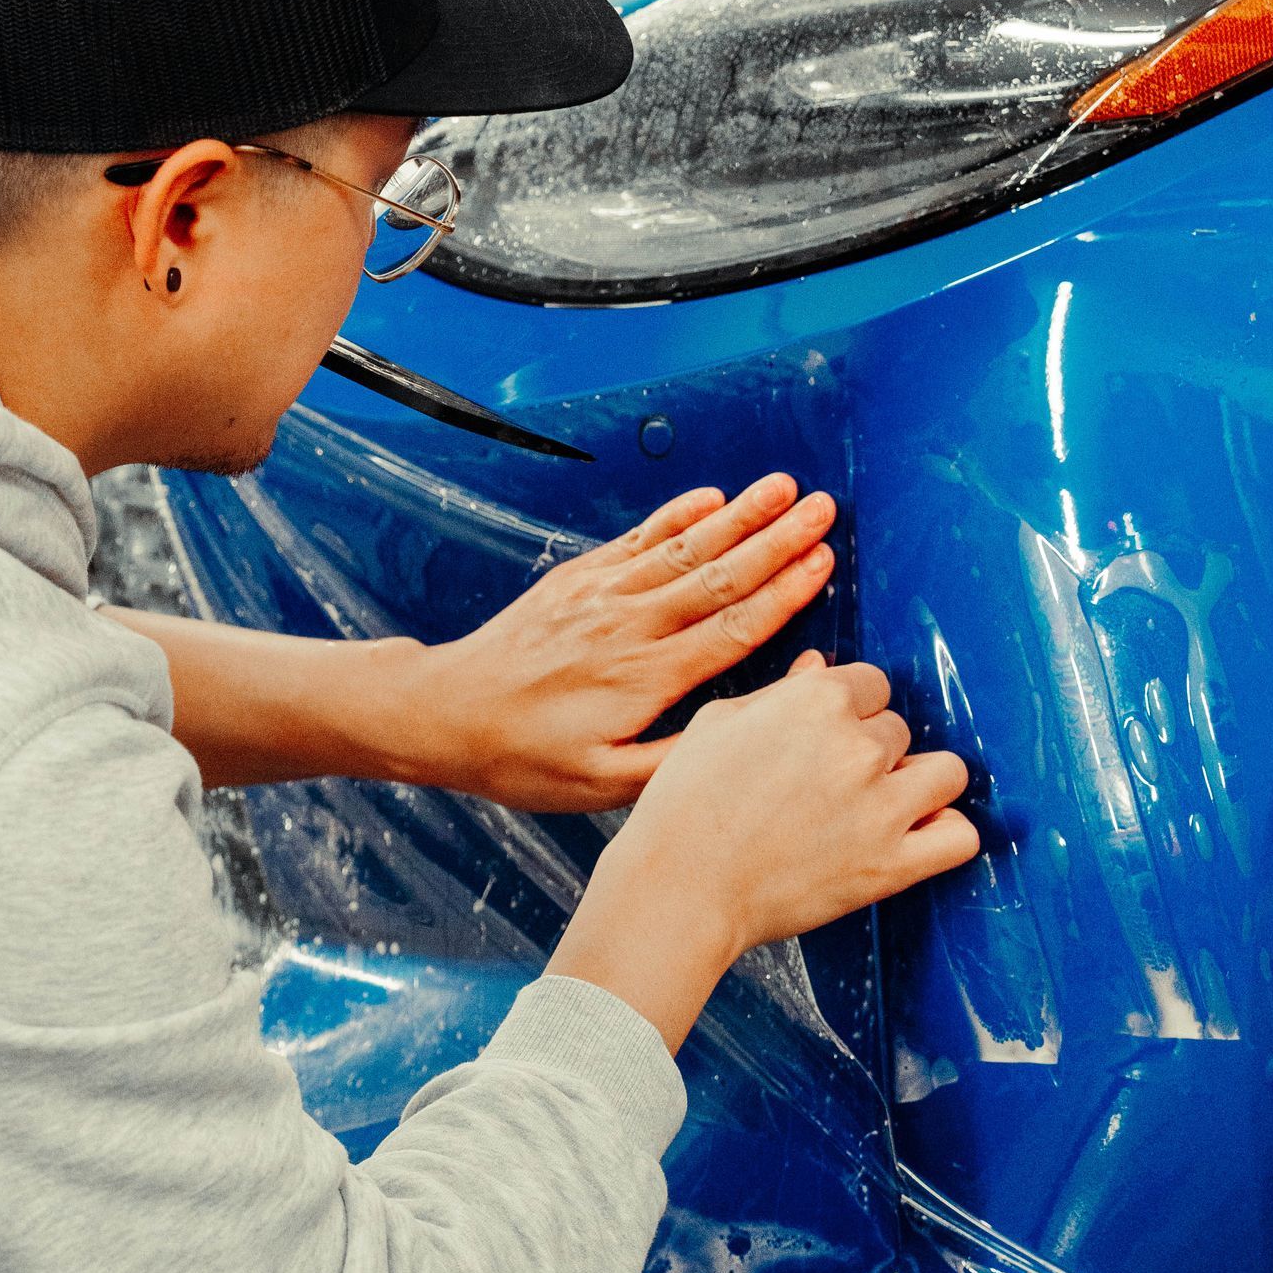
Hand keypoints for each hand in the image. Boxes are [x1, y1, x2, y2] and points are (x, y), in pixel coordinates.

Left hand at [422, 475, 839, 812]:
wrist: (447, 712)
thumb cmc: (525, 758)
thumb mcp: (601, 785)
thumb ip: (676, 757)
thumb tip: (742, 730)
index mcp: (644, 677)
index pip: (731, 626)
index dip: (783, 592)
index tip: (824, 561)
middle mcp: (629, 625)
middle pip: (719, 574)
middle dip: (777, 538)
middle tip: (825, 508)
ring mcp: (602, 594)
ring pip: (684, 547)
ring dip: (739, 514)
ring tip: (784, 487)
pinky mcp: (578, 578)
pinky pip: (638, 539)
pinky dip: (677, 515)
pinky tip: (710, 496)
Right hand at [549, 651, 977, 1049]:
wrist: (678, 887)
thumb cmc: (683, 806)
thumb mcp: (717, 724)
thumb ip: (779, 692)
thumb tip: (819, 667)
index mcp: (815, 698)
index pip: (872, 685)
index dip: (850, 712)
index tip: (827, 739)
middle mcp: (857, 744)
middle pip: (899, 731)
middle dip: (871, 753)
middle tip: (830, 786)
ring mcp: (881, 805)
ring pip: (946, 772)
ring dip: (919, 785)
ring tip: (881, 807)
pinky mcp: (892, 864)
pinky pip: (960, 837)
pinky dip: (945, 835)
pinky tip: (914, 837)